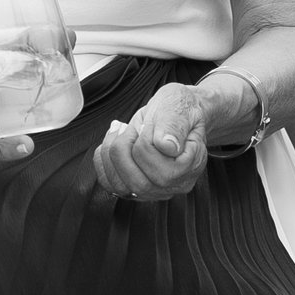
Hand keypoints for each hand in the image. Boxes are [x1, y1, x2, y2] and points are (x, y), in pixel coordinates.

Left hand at [93, 81, 210, 201]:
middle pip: (139, 182)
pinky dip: (103, 162)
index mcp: (191, 166)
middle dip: (125, 148)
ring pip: (122, 186)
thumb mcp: (179, 105)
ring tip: (120, 132)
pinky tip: (110, 143)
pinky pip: (110, 184)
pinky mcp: (136, 186)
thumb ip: (174, 125)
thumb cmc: (178, 109)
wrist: (173, 112)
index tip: (150, 124)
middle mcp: (174, 184)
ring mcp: (155, 189)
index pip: (162, 169)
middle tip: (131, 127)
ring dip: (111, 155)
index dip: (146, 140)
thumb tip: (167, 146)